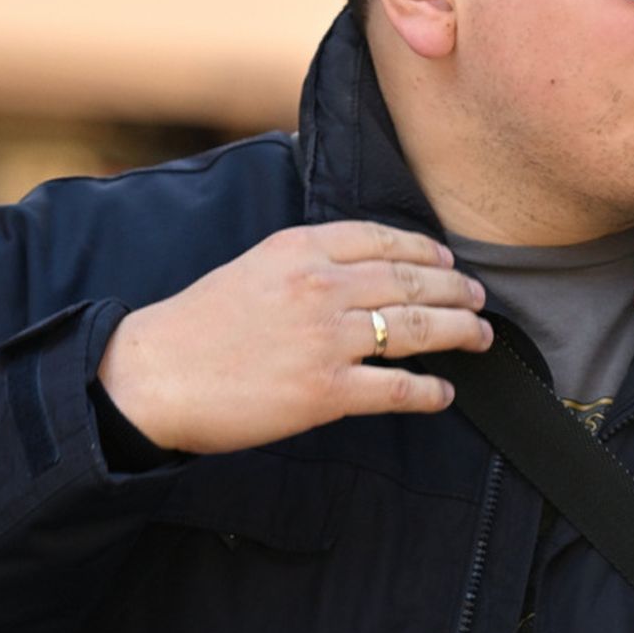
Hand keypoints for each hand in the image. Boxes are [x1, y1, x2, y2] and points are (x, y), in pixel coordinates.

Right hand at [96, 221, 493, 453]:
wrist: (153, 376)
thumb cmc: (196, 327)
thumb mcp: (251, 268)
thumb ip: (304, 263)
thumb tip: (353, 272)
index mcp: (299, 248)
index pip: (383, 239)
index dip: (427, 250)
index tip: (449, 261)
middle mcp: (320, 287)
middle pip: (411, 280)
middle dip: (456, 290)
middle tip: (480, 300)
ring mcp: (327, 340)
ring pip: (418, 329)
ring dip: (459, 333)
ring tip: (480, 338)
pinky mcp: (326, 392)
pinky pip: (397, 389)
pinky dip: (430, 392)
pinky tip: (444, 393)